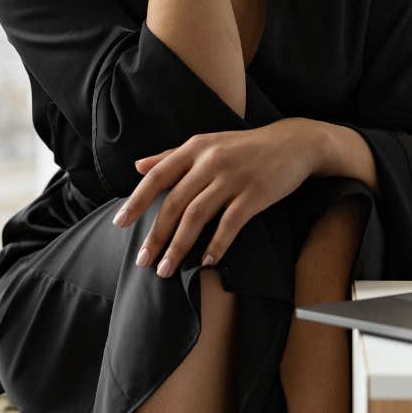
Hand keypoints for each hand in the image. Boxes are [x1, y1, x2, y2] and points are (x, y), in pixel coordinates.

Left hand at [112, 120, 318, 276]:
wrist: (292, 143)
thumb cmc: (245, 147)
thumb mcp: (208, 143)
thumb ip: (172, 156)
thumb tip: (139, 166)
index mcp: (196, 147)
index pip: (158, 176)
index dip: (137, 201)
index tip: (119, 224)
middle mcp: (211, 160)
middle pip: (174, 203)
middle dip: (156, 235)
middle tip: (143, 261)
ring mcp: (233, 177)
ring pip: (197, 217)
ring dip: (179, 247)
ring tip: (166, 269)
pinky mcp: (255, 194)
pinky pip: (229, 224)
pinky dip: (216, 245)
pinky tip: (207, 262)